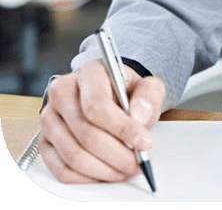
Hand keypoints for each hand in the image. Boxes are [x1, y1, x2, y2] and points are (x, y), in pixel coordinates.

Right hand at [38, 59, 164, 183]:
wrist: (110, 94)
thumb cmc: (126, 91)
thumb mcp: (147, 86)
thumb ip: (148, 96)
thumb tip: (138, 116)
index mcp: (89, 72)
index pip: (97, 105)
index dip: (122, 128)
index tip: (144, 143)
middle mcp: (62, 92)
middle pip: (85, 134)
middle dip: (117, 155)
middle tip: (138, 164)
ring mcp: (49, 118)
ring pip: (73, 155)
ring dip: (104, 169)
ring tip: (127, 169)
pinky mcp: (45, 141)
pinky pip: (62, 169)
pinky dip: (88, 177)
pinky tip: (108, 173)